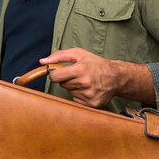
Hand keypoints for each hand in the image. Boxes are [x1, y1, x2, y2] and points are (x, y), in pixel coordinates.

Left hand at [40, 48, 155, 108]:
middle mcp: (84, 83)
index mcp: (80, 70)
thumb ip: (59, 56)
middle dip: (66, 79)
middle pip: (62, 85)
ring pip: (69, 92)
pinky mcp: (91, 104)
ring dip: (73, 87)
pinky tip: (88, 90)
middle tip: (77, 75)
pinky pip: (76, 100)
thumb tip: (42, 62)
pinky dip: (79, 95)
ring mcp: (88, 95)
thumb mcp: (78, 54)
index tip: (59, 72)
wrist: (116, 77)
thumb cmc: (95, 64)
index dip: (55, 74)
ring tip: (85, 82)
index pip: (55, 77)